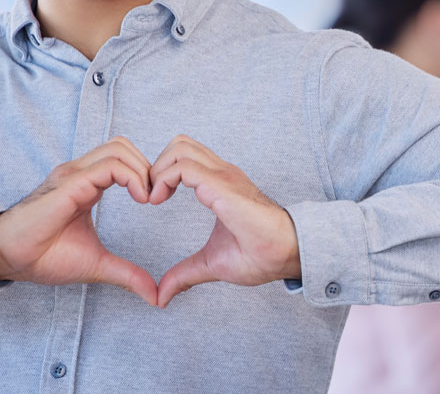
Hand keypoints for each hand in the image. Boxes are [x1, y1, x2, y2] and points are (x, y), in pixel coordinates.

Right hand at [0, 137, 157, 305]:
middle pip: (123, 146)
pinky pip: (109, 166)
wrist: (10, 258)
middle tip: (156, 197)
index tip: (157, 202)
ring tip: (148, 199)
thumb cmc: (44, 257)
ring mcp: (74, 174)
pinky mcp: (70, 183)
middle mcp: (80, 172)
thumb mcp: (97, 265)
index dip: (145, 174)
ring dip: (142, 170)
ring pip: (119, 149)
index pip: (122, 159)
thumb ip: (127, 274)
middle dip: (148, 167)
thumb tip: (155, 295)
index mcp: (86, 184)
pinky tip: (140, 199)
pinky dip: (132, 177)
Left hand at [149, 135, 300, 307]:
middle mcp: (220, 172)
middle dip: (157, 164)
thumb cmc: (261, 255)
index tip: (153, 201)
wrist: (288, 254)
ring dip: (158, 169)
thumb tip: (163, 295)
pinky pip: (183, 166)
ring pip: (179, 146)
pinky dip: (162, 179)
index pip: (185, 157)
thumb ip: (185, 274)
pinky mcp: (221, 184)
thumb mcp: (211, 264)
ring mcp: (222, 174)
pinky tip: (159, 200)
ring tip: (154, 198)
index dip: (162, 173)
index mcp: (219, 184)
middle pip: (179, 143)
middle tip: (150, 196)